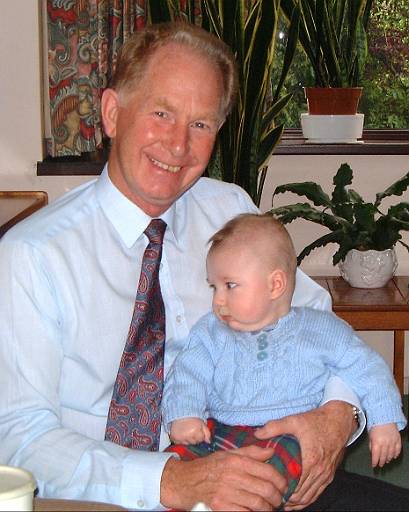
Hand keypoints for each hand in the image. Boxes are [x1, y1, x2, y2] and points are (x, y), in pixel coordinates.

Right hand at [161, 445, 287, 510]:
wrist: (186, 481)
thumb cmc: (209, 467)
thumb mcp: (228, 454)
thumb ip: (251, 452)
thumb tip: (271, 452)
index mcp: (236, 461)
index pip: (267, 471)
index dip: (280, 480)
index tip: (283, 486)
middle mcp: (232, 476)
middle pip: (266, 489)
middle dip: (277, 497)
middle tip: (279, 499)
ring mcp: (226, 493)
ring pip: (258, 504)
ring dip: (268, 508)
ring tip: (270, 508)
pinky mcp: (221, 508)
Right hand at [170, 418, 210, 444]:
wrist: (180, 412)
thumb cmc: (192, 417)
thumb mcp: (202, 423)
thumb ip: (207, 433)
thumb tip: (208, 442)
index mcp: (195, 431)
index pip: (201, 439)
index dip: (200, 435)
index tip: (198, 430)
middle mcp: (188, 436)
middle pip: (194, 443)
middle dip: (195, 438)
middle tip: (192, 430)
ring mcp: (181, 438)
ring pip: (188, 444)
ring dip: (188, 439)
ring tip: (187, 431)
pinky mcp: (175, 438)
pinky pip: (180, 443)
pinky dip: (181, 440)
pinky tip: (182, 433)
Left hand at [255, 401, 354, 509]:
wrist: (339, 421)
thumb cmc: (316, 421)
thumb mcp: (294, 420)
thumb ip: (274, 427)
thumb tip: (257, 434)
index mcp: (310, 461)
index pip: (294, 485)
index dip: (281, 491)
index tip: (269, 489)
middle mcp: (319, 471)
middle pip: (301, 495)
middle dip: (286, 499)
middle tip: (272, 496)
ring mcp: (326, 475)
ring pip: (310, 497)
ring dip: (296, 502)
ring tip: (281, 501)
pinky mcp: (330, 475)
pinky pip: (318, 494)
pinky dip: (307, 499)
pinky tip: (297, 500)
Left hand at [369, 423, 400, 466]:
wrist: (384, 417)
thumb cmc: (375, 425)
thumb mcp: (370, 435)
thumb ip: (371, 444)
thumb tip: (372, 452)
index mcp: (376, 442)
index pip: (376, 456)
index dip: (375, 462)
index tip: (374, 465)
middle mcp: (385, 443)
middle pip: (383, 456)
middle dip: (381, 461)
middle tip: (380, 464)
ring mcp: (392, 442)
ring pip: (391, 454)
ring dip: (388, 459)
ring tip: (386, 461)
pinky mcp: (398, 440)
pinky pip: (398, 450)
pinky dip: (396, 454)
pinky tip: (393, 456)